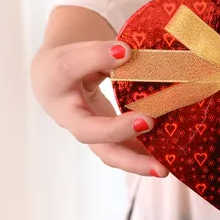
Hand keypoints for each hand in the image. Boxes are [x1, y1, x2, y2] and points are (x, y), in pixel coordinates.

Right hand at [31, 40, 167, 176]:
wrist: (53, 83)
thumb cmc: (68, 63)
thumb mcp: (80, 51)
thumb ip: (101, 53)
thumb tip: (128, 53)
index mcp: (56, 82)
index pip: (70, 67)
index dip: (96, 58)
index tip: (124, 50)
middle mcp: (69, 113)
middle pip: (88, 131)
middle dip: (118, 131)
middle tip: (148, 122)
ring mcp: (88, 131)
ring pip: (107, 152)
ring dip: (135, 162)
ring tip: (163, 169)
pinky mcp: (105, 140)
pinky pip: (123, 152)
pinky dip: (143, 158)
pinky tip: (166, 162)